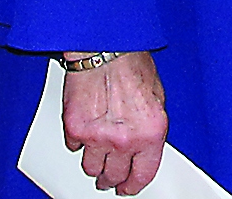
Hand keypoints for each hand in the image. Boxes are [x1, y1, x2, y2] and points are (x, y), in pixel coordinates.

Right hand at [63, 52, 166, 194]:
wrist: (104, 47)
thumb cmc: (131, 64)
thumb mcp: (156, 97)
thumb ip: (149, 127)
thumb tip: (143, 144)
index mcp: (150, 134)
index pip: (143, 175)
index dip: (133, 186)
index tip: (127, 188)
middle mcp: (125, 140)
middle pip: (114, 177)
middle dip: (111, 179)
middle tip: (108, 176)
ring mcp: (98, 137)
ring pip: (91, 168)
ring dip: (94, 163)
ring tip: (96, 152)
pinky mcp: (75, 129)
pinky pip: (74, 147)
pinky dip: (78, 141)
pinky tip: (85, 128)